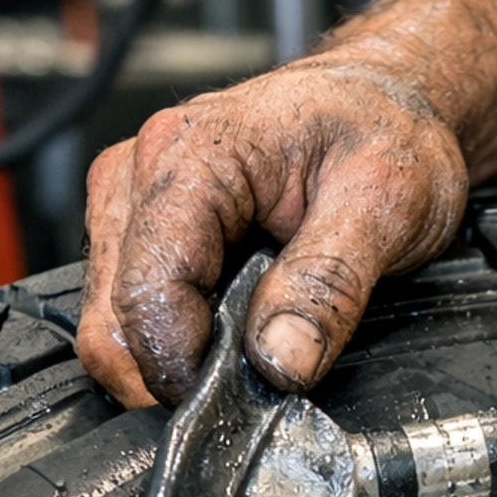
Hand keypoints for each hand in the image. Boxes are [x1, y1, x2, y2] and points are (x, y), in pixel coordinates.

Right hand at [78, 60, 467, 406]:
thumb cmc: (381, 127)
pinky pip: (130, 315)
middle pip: (111, 321)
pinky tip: (232, 329)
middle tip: (256, 383)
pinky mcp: (138, 232)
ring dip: (175, 362)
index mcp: (186, 155)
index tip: (244, 397)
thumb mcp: (384, 203)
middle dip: (176, 375)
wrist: (383, 100)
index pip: (146, 292)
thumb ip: (329, 283)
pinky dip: (176, 345)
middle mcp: (138, 174)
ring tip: (252, 345)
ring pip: (112, 327)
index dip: (187, 367)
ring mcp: (129, 204)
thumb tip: (279, 360)